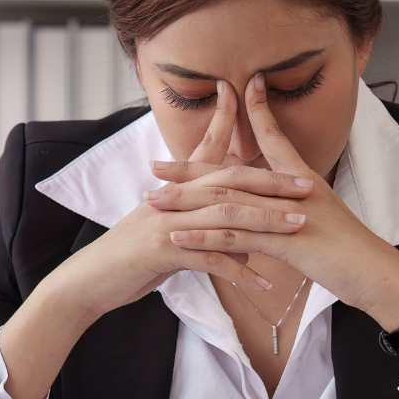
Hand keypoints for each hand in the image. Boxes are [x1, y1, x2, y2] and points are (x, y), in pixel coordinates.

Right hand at [37, 81, 312, 317]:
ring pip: (225, 215)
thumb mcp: (172, 241)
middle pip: (229, 182)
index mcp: (173, 190)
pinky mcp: (161, 250)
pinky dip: (239, 270)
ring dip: (265, 221)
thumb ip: (209, 236)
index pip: (208, 153)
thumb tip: (249, 247)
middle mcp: (171, 198)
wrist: (89, 281)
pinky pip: (209, 258)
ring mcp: (166, 222)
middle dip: (271, 183)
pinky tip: (263, 284)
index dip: (231, 126)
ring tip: (298, 227)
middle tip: (309, 186)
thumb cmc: (131, 260)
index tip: (264, 113)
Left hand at [151, 75, 398, 375]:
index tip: (232, 90)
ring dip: (187, 202)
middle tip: (153, 166)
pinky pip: (237, 237)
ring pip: (227, 203)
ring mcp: (287, 215)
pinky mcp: (286, 242)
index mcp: (301, 179)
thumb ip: (293, 204)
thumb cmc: (350, 249)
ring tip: (153, 200)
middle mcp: (291, 190)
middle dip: (190, 169)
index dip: (254, 112)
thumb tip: (273, 200)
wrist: (376, 272)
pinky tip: (178, 237)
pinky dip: (204, 236)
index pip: (273, 137)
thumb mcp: (320, 217)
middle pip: (232, 172)